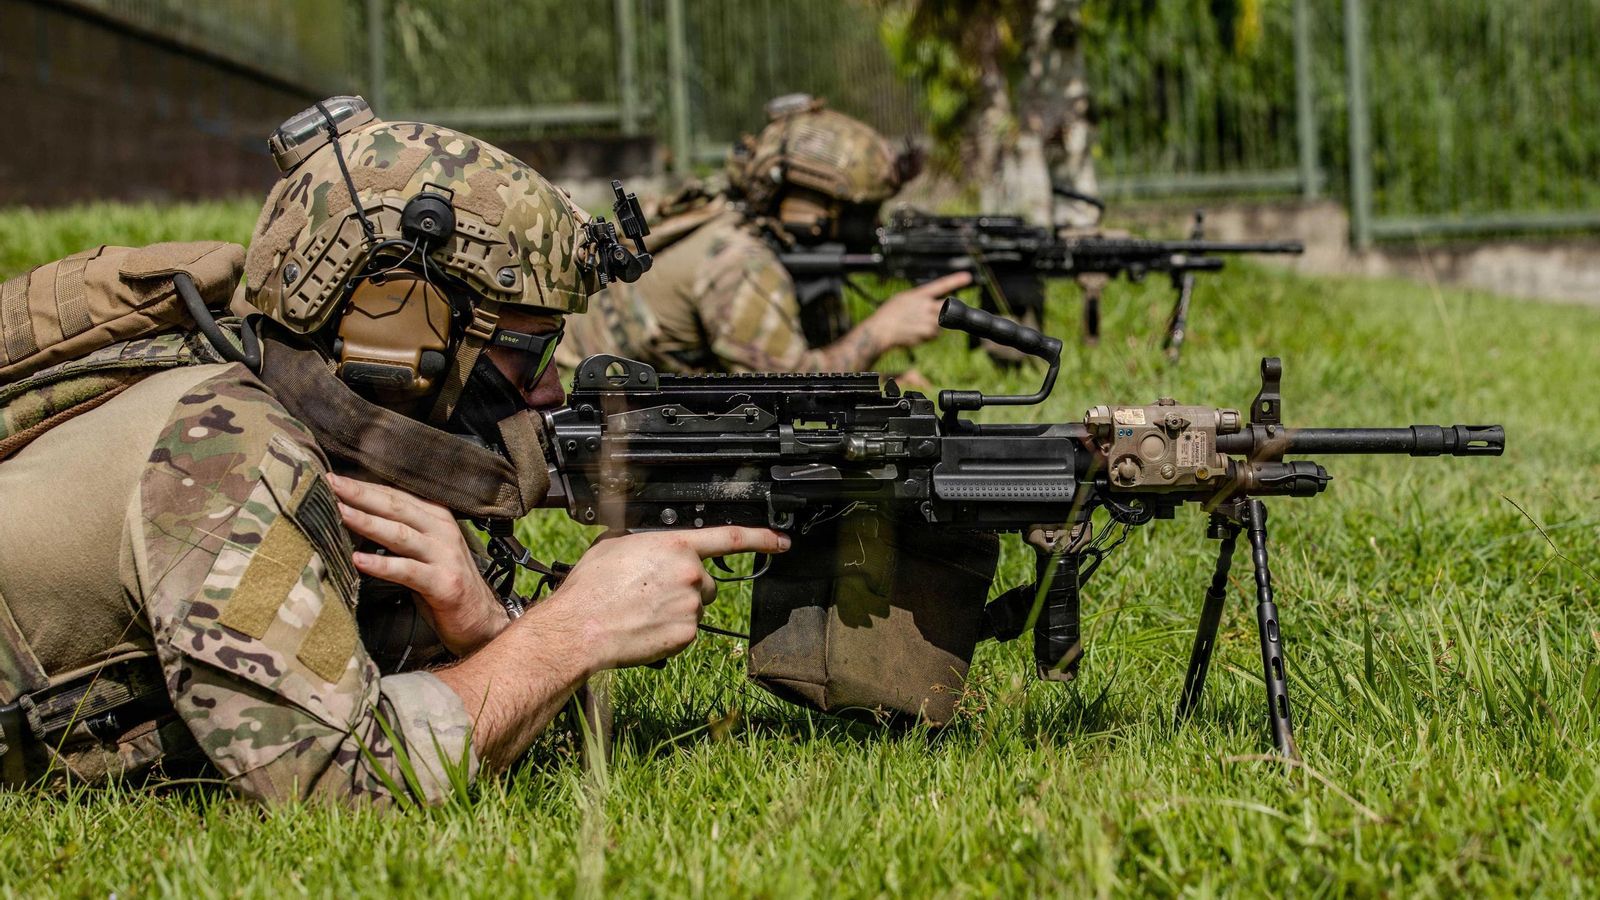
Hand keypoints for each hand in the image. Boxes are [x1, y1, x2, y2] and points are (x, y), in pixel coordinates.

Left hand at [329, 473, 507, 656]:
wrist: (479, 618)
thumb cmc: (443, 581)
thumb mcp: (424, 549)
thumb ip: (399, 531)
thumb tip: (355, 517)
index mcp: (437, 517)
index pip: (396, 495)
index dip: (365, 485)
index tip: (334, 478)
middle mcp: (443, 531)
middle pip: (396, 507)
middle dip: (362, 494)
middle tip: (332, 484)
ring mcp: (444, 556)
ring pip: (400, 534)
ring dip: (368, 522)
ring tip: (341, 514)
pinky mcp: (443, 583)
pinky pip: (407, 571)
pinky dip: (381, 565)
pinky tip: (358, 560)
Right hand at [546, 527, 790, 669]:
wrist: (581, 629)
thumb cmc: (592, 587)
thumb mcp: (615, 545)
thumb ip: (646, 540)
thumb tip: (650, 542)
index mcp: (675, 545)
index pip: (731, 537)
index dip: (762, 538)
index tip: (782, 541)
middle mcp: (690, 573)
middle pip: (707, 582)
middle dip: (687, 588)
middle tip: (652, 594)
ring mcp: (691, 606)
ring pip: (696, 607)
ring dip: (678, 610)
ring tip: (643, 612)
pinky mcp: (687, 634)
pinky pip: (688, 631)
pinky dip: (671, 632)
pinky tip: (646, 628)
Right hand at [865, 271, 973, 351]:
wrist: (881, 330)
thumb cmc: (888, 315)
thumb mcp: (902, 299)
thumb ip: (918, 300)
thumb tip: (928, 303)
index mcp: (920, 295)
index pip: (942, 285)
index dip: (956, 281)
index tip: (967, 277)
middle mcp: (926, 306)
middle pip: (946, 307)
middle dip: (944, 311)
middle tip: (930, 315)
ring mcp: (928, 320)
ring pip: (940, 323)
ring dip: (932, 325)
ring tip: (915, 326)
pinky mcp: (927, 333)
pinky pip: (934, 335)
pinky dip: (928, 335)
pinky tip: (915, 332)